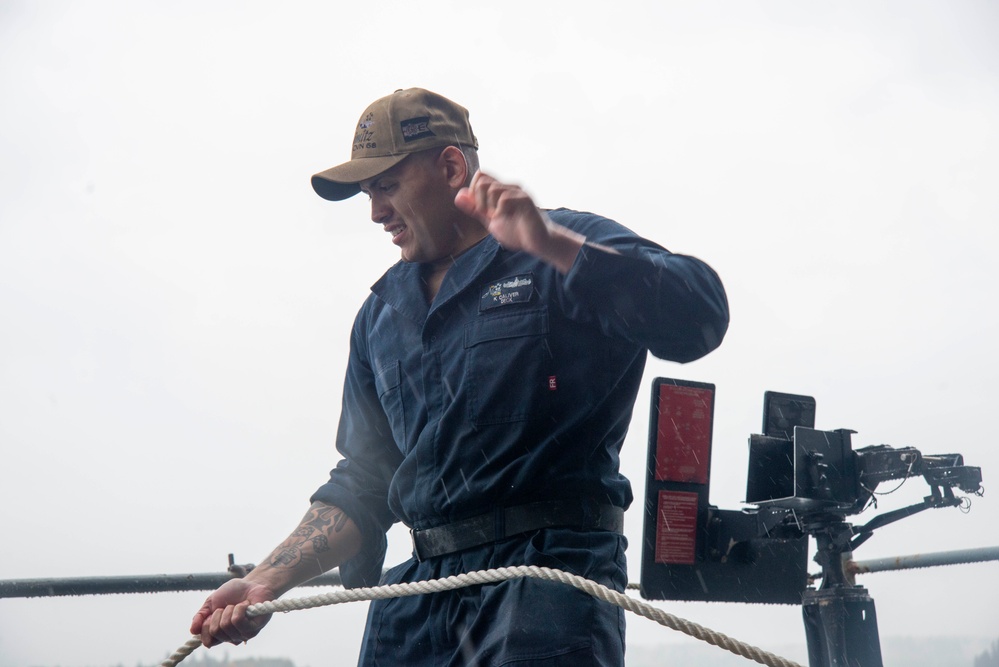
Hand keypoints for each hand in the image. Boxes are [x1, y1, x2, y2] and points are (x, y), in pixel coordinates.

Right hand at [190, 577, 275, 647]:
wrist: (251, 583)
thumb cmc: (232, 593)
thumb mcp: (211, 603)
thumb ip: (200, 616)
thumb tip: (192, 631)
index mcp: (221, 634)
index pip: (207, 641)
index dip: (205, 626)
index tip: (212, 613)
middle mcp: (232, 637)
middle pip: (215, 631)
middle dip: (218, 613)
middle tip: (227, 606)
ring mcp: (243, 634)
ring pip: (226, 625)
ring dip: (229, 609)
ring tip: (237, 605)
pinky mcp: (254, 627)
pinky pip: (238, 620)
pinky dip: (239, 608)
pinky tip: (245, 605)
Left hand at [456, 172, 586, 266]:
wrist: (539, 243)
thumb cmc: (518, 231)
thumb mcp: (491, 221)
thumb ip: (476, 209)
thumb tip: (458, 196)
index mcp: (501, 190)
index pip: (480, 176)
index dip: (473, 193)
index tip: (482, 211)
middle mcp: (510, 187)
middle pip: (481, 180)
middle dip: (479, 200)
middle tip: (489, 216)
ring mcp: (518, 192)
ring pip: (491, 189)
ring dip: (490, 207)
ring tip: (500, 218)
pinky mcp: (525, 200)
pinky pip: (504, 198)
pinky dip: (501, 212)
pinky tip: (509, 219)